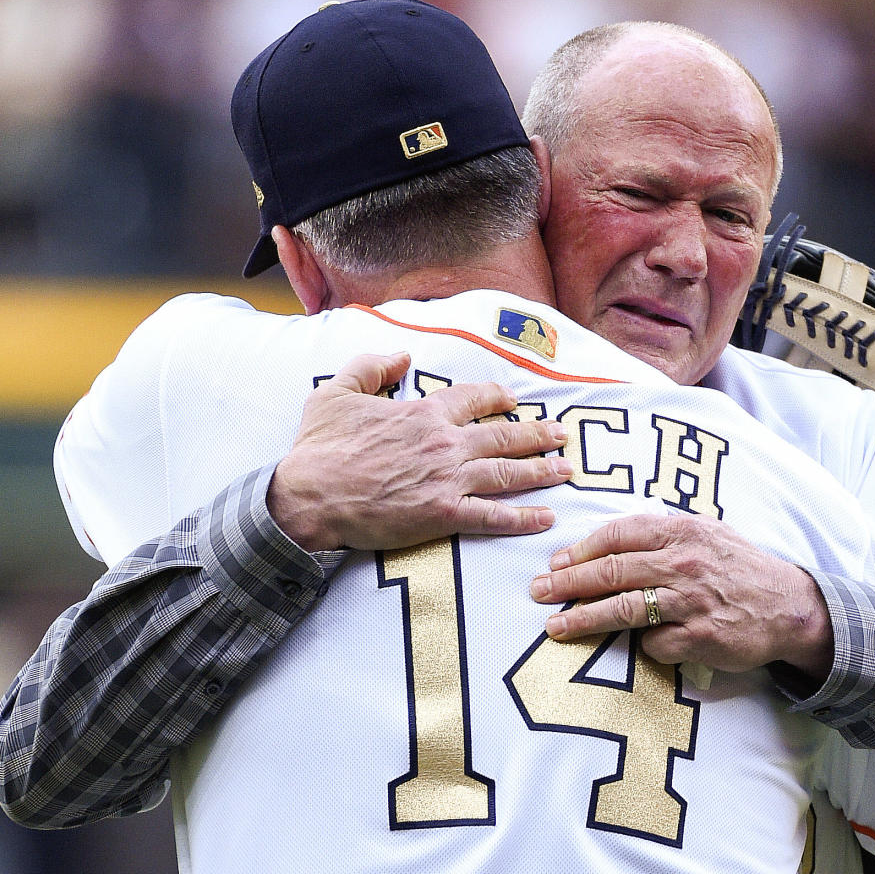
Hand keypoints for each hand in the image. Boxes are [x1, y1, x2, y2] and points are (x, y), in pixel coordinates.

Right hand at [269, 352, 572, 550]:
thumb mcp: (335, 393)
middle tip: (561, 435)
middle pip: (503, 436)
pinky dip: (523, 518)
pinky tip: (545, 518)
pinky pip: (493, 516)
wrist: (309, 496)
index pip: (472, 399)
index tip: (512, 399)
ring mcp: (448, 480)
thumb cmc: (320, 448)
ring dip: (541, 471)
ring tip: (565, 470)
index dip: (497, 397)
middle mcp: (445, 443)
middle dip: (536, 434)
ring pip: (507, 473)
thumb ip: (370, 366)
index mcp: (423, 413)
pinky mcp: (444, 514)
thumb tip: (402, 355)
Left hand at [529, 513, 833, 678]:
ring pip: (624, 609)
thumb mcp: (705, 534)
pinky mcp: (700, 638)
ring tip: (554, 627)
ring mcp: (691, 602)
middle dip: (568, 583)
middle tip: (539, 592)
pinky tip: (635, 646)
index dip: (582, 549)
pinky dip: (641, 645)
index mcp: (682, 532)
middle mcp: (684, 563)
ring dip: (583, 619)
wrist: (790, 606)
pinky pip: (655, 644)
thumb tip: (606, 543)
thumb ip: (661, 534)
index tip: (556, 562)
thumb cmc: (738, 568)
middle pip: (612, 572)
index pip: (619, 534)